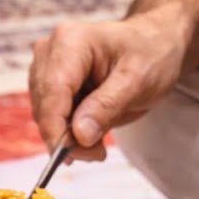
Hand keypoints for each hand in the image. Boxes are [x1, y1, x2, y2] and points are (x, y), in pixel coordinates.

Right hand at [28, 6, 189, 162]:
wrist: (154, 45)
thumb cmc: (150, 54)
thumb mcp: (138, 81)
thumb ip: (107, 107)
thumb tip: (79, 135)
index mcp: (71, 42)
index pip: (52, 90)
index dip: (54, 126)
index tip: (66, 156)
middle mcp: (51, 51)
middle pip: (44, 105)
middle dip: (65, 136)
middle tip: (97, 154)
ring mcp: (47, 67)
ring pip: (45, 115)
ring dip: (67, 138)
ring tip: (98, 147)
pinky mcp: (51, 83)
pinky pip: (51, 116)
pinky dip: (68, 133)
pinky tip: (90, 137)